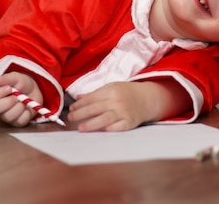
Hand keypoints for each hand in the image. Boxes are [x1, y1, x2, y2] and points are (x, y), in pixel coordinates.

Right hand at [0, 72, 42, 126]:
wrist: (34, 90)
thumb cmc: (21, 84)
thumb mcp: (16, 78)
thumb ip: (6, 79)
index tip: (9, 88)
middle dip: (8, 101)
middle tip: (17, 96)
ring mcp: (6, 116)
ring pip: (8, 116)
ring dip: (19, 106)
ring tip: (23, 99)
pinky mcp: (16, 122)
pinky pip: (20, 121)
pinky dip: (27, 112)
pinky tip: (27, 106)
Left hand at [68, 80, 190, 131]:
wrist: (147, 99)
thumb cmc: (127, 93)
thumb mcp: (112, 87)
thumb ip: (95, 93)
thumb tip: (78, 98)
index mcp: (112, 90)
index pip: (91, 98)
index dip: (79, 105)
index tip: (71, 109)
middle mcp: (117, 101)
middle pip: (94, 109)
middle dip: (80, 114)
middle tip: (71, 118)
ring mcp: (123, 112)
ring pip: (103, 119)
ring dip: (90, 124)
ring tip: (80, 128)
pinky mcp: (129, 122)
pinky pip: (116, 128)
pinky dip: (107, 129)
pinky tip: (99, 131)